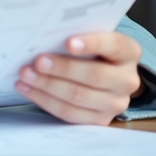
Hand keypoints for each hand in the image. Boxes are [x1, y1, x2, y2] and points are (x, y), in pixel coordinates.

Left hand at [15, 32, 143, 124]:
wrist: (102, 75)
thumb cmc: (90, 50)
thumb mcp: (90, 38)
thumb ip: (76, 36)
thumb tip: (43, 35)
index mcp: (129, 53)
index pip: (114, 45)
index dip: (92, 43)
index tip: (68, 42)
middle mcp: (128, 80)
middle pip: (94, 75)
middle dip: (62, 68)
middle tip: (38, 61)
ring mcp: (116, 103)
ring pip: (79, 96)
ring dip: (48, 85)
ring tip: (26, 75)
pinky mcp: (100, 120)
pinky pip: (69, 113)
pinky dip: (45, 100)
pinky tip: (27, 89)